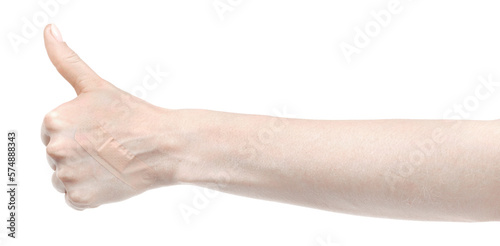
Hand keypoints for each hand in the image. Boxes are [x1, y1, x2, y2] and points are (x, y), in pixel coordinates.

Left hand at [41, 24, 175, 209]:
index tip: (99, 129)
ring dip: (84, 174)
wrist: (164, 145)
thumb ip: (65, 60)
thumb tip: (49, 31)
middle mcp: (55, 149)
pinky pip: (75, 199)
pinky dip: (91, 193)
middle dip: (79, 152)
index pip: (52, 132)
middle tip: (108, 146)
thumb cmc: (133, 115)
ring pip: (65, 178)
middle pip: (58, 155)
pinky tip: (109, 179)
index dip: (78, 131)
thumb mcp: (95, 85)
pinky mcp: (81, 198)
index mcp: (53, 121)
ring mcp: (68, 176)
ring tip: (109, 163)